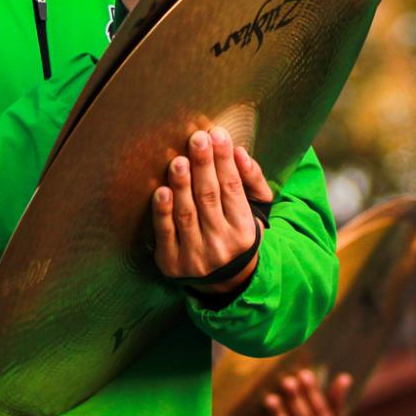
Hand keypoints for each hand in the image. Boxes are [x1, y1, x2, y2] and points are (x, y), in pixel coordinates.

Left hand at [152, 127, 272, 293]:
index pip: (232, 188)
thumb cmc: (236, 232)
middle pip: (209, 197)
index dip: (224, 160)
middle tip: (197, 138)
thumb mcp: (255, 210)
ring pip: (187, 213)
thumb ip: (251, 180)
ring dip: (182, 185)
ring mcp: (196, 256)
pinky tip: (161, 190)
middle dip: (203, 165)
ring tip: (179, 161)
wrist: (223, 281)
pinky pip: (166, 234)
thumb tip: (239, 152)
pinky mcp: (173, 263)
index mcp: (244, 229)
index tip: (217, 134)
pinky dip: (163, 212)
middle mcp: (222, 244)